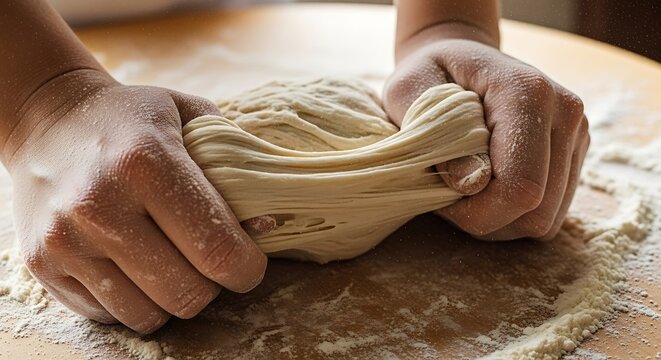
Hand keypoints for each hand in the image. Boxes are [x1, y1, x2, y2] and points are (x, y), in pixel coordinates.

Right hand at [4, 69, 268, 332]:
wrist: (49, 121)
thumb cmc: (134, 120)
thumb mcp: (192, 116)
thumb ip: (236, 165)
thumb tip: (265, 226)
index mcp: (147, 162)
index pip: (218, 250)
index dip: (247, 269)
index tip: (249, 262)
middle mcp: (99, 204)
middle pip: (187, 293)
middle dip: (212, 285)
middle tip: (209, 259)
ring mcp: (65, 240)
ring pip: (148, 315)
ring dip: (171, 297)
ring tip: (171, 261)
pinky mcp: (41, 265)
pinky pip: (109, 315)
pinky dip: (132, 300)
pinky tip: (133, 264)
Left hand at [383, 39, 588, 240]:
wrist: (460, 57)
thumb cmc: (428, 75)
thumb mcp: (408, 93)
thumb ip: (432, 136)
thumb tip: (469, 182)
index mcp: (527, 93)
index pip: (520, 186)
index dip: (478, 212)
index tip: (442, 195)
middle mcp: (565, 113)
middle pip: (538, 213)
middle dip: (487, 219)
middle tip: (449, 196)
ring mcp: (576, 134)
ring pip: (546, 219)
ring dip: (500, 220)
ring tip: (467, 191)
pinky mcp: (575, 153)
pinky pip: (550, 212)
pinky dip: (514, 214)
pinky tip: (488, 190)